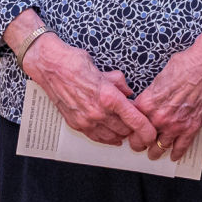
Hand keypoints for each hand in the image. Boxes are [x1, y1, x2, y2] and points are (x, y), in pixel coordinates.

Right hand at [25, 35, 156, 150]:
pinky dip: (106, 137)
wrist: (50, 66)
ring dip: (120, 133)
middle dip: (134, 128)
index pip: (135, 121)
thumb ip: (119, 84)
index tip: (152, 134)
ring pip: (112, 137)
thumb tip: (128, 93)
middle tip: (136, 122)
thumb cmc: (75, 63)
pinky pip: (96, 137)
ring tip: (124, 127)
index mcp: (108, 97)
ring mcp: (86, 120)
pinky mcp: (76, 123)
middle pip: (125, 131)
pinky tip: (111, 135)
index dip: (147, 131)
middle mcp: (98, 112)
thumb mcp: (105, 70)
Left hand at [133, 42, 201, 160]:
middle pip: (142, 140)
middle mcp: (159, 117)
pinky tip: (173, 156)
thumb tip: (146, 101)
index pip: (130, 123)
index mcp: (148, 103)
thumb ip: (150, 95)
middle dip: (138, 143)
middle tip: (137, 144)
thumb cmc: (184, 65)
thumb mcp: (158, 77)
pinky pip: (181, 147)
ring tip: (152, 154)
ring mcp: (176, 125)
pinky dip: (176, 153)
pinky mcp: (191, 127)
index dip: (128, 128)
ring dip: (154, 152)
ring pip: (160, 147)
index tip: (128, 130)